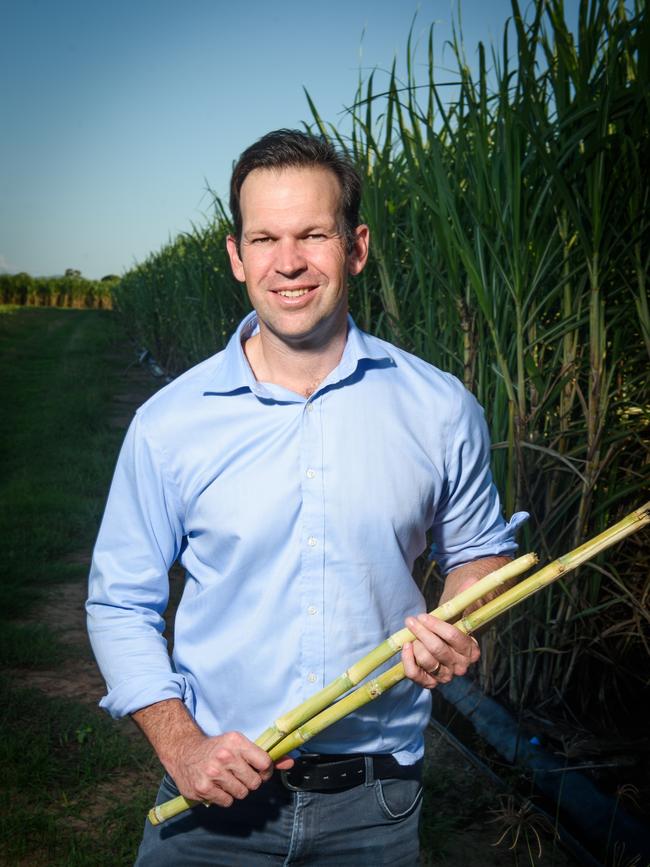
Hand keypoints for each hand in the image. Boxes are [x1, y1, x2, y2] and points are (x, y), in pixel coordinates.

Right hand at [168, 730, 293, 806]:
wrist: (184, 752)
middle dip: (251, 782)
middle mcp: (225, 756)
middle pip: (254, 782)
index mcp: (236, 742)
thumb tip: (291, 763)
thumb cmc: (217, 748)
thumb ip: (265, 755)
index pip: (265, 763)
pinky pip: (227, 802)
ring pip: (242, 794)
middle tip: (240, 776)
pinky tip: (217, 787)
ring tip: (227, 780)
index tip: (259, 771)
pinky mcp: (203, 788)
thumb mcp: (239, 745)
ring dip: (237, 790)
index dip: (265, 771)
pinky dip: (225, 798)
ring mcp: (213, 773)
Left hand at [401, 613, 479, 688]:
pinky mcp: (430, 683)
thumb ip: (458, 606)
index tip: (421, 616)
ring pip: (427, 661)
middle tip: (410, 621)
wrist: (441, 646)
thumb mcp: (457, 617)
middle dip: (421, 632)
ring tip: (411, 635)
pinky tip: (406, 646)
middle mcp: (461, 666)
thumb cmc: (447, 629)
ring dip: (416, 645)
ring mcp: (446, 676)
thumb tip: (462, 587)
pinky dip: (407, 659)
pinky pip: (414, 673)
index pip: (453, 636)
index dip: (435, 625)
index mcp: (471, 650)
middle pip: (438, 648)